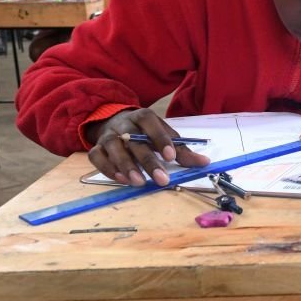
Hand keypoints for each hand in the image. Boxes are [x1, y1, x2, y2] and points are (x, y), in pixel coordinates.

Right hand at [85, 109, 208, 186]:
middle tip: (161, 179)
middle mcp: (124, 125)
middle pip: (135, 141)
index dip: (161, 139)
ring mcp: (108, 136)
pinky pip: (98, 157)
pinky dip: (108, 168)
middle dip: (148, 161)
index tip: (171, 157)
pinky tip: (121, 179)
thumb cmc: (144, 132)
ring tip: (139, 182)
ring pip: (114, 148)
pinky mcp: (96, 148)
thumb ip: (181, 150)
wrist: (112, 121)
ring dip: (127, 167)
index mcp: (143, 117)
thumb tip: (204, 163)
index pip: (151, 124)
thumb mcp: (163, 135)